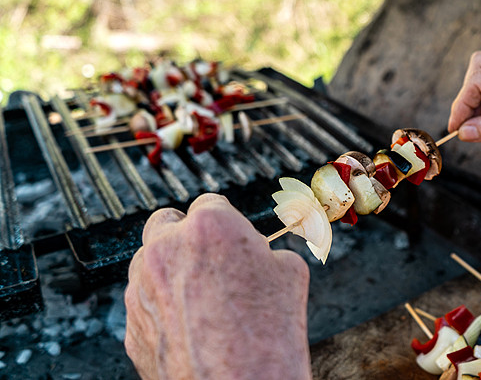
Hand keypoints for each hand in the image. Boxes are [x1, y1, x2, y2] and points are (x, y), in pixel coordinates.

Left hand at [124, 194, 311, 379]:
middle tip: (209, 257)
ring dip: (170, 271)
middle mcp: (167, 248)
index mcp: (209, 225)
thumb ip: (265, 251)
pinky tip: (191, 327)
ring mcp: (142, 287)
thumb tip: (260, 254)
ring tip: (202, 299)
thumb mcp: (289, 273)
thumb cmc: (268, 335)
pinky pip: (144, 303)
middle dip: (185, 235)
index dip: (225, 222)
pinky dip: (162, 308)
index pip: (210, 203)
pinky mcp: (132, 324)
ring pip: (149, 262)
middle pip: (166, 222)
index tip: (232, 236)